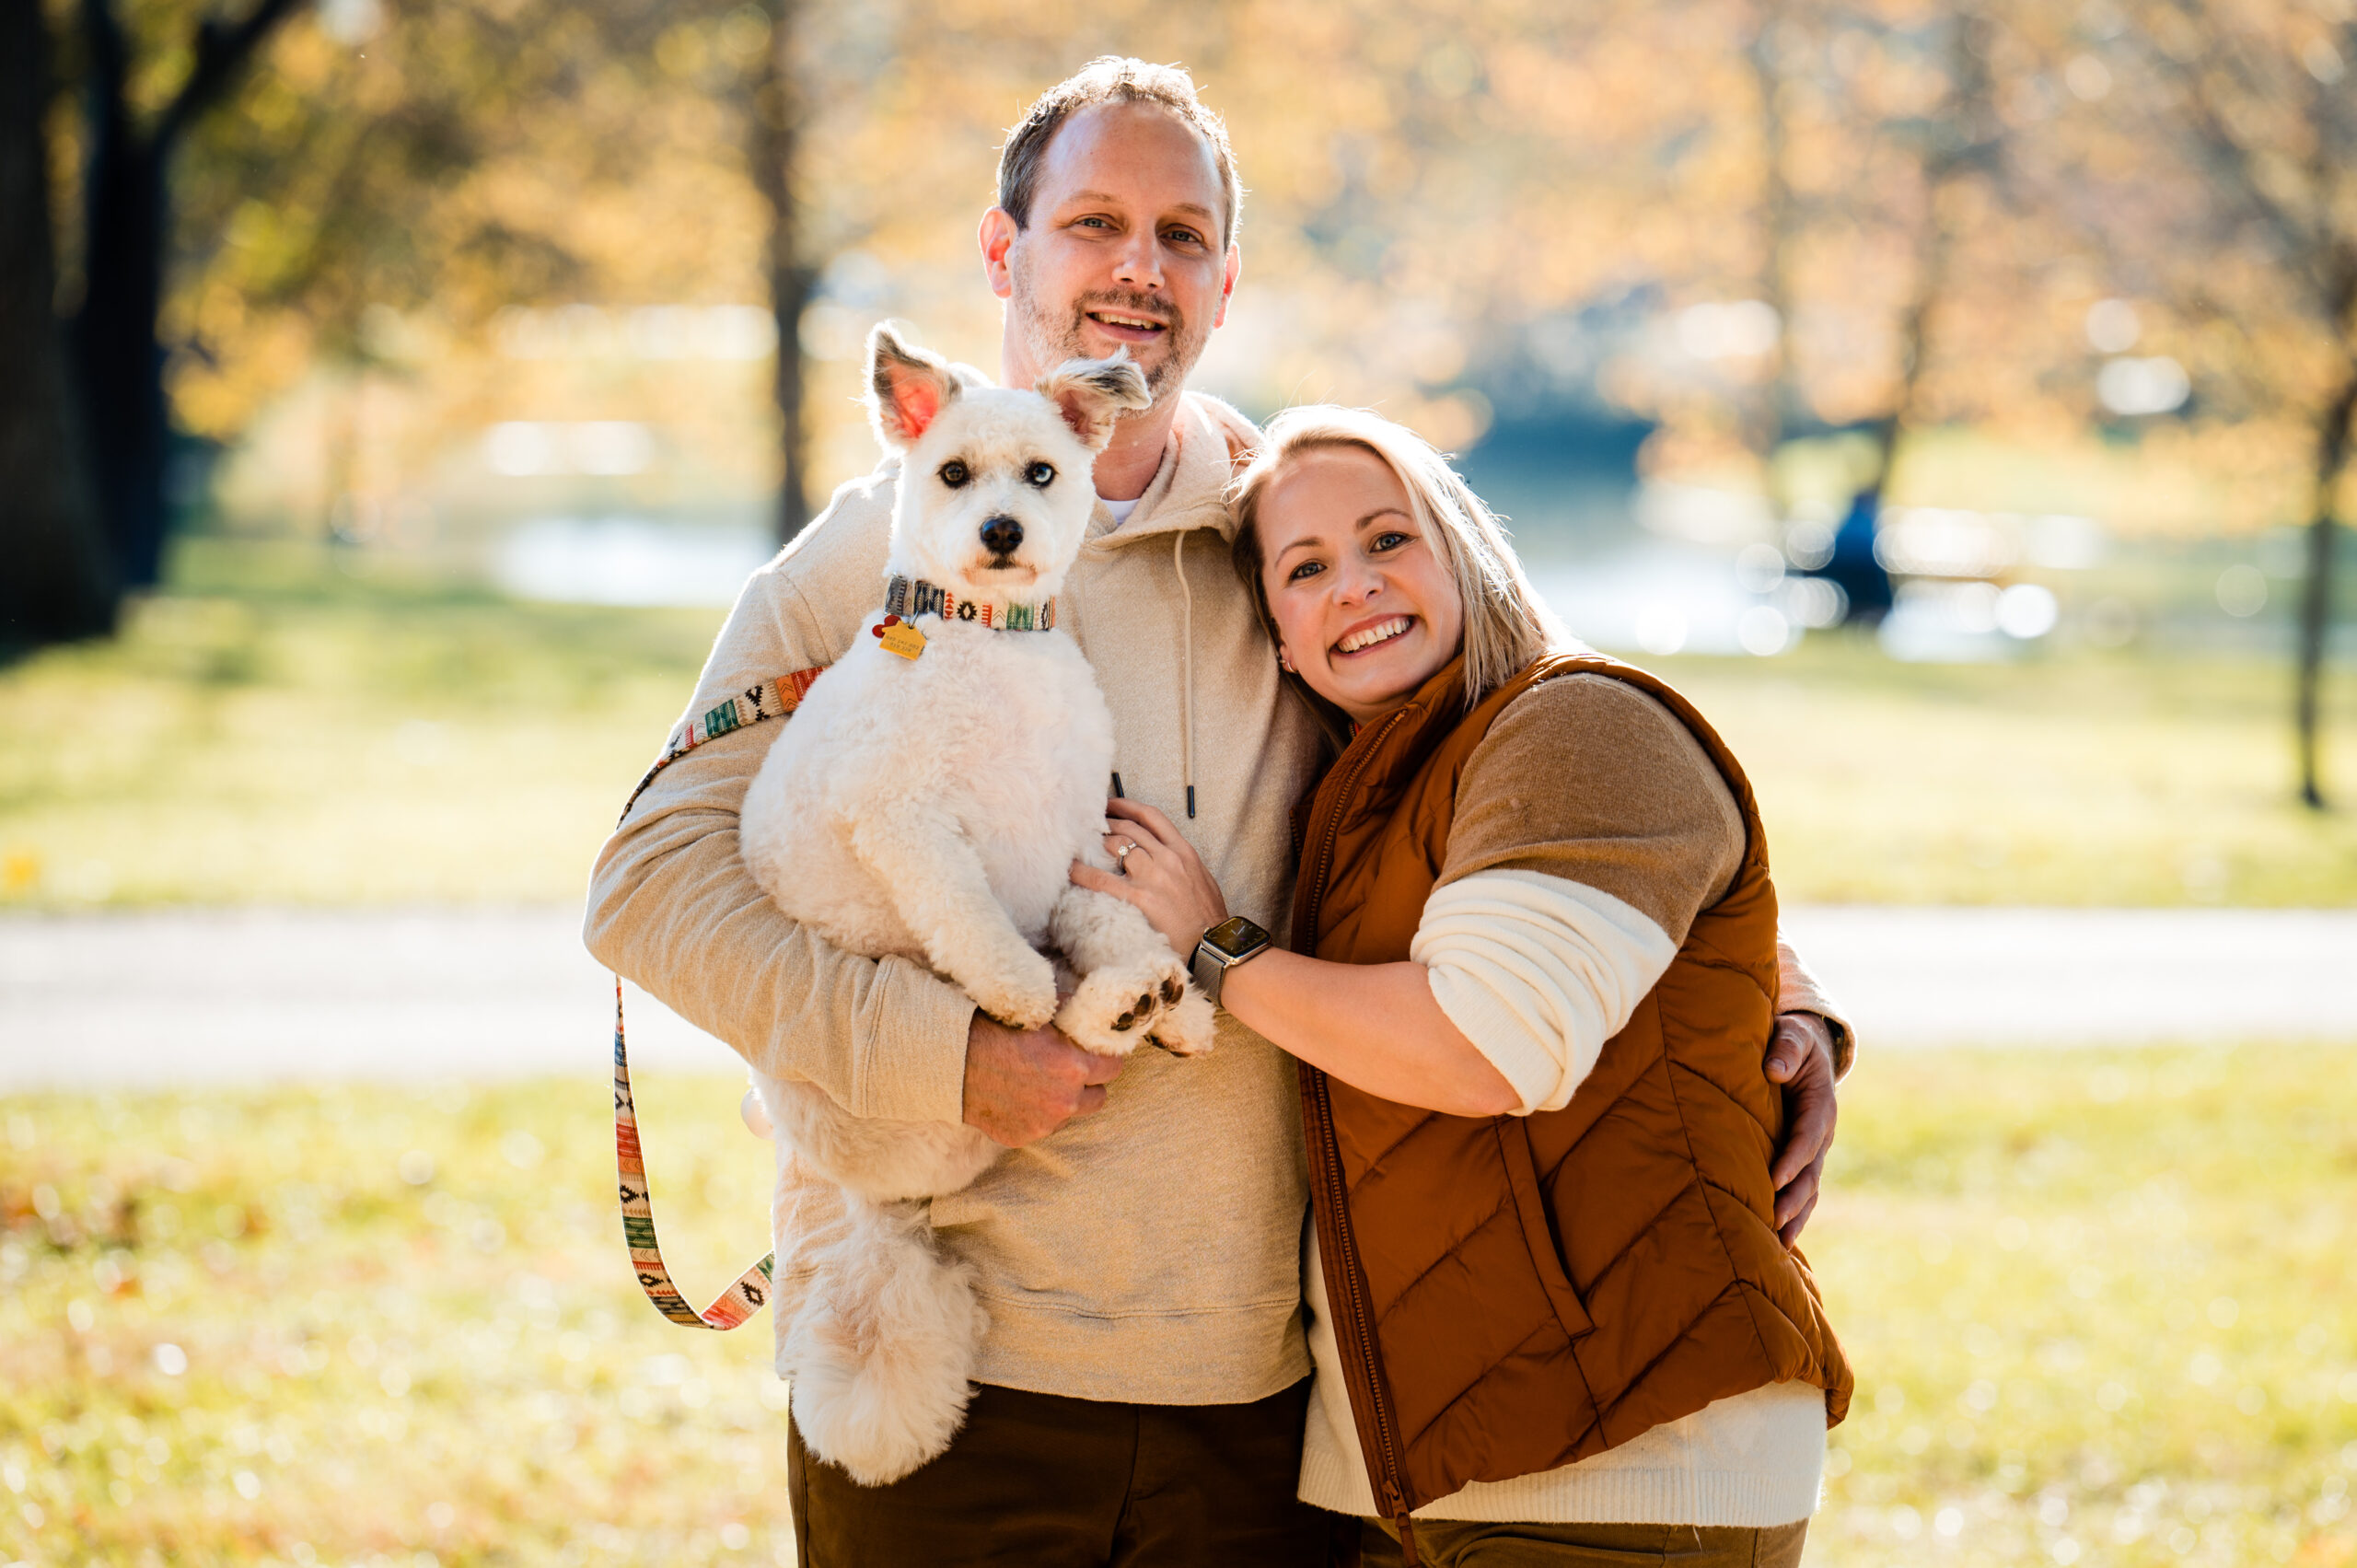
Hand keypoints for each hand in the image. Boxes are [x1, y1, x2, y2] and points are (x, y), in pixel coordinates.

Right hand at [961, 1012, 1124, 1146]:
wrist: (950, 1059)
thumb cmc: (993, 1028)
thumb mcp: (1037, 1011)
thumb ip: (1070, 1012)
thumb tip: (1090, 1009)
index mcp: (1075, 1067)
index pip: (1114, 1068)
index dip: (1104, 1058)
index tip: (1093, 1053)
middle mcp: (1064, 1101)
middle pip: (1099, 1097)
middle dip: (1089, 1083)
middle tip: (1069, 1068)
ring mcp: (1043, 1124)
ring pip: (1072, 1114)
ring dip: (1065, 1101)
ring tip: (1040, 1082)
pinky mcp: (1023, 1137)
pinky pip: (1044, 1127)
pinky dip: (1038, 1114)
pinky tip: (1018, 1096)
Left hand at [1069, 798, 1228, 960]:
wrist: (1215, 945)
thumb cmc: (1209, 919)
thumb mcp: (1202, 880)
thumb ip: (1182, 864)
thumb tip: (1163, 858)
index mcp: (1184, 852)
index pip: (1151, 817)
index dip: (1127, 806)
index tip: (1111, 804)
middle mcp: (1167, 858)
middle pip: (1128, 828)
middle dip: (1106, 823)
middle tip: (1088, 825)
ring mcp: (1153, 876)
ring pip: (1115, 846)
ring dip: (1095, 842)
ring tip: (1080, 844)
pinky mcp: (1139, 897)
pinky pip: (1101, 879)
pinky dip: (1082, 872)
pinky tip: (1071, 869)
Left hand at [1765, 1012, 1839, 1247]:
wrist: (1804, 1049)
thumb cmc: (1791, 1040)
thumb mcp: (1792, 1034)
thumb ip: (1785, 1048)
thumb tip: (1774, 1069)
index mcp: (1819, 1104)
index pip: (1806, 1136)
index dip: (1792, 1158)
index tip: (1774, 1179)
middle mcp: (1821, 1132)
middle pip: (1810, 1172)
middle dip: (1793, 1198)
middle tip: (1774, 1220)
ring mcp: (1814, 1150)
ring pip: (1808, 1189)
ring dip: (1795, 1216)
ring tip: (1778, 1244)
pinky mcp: (1802, 1159)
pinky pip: (1801, 1191)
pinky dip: (1794, 1216)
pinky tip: (1778, 1242)